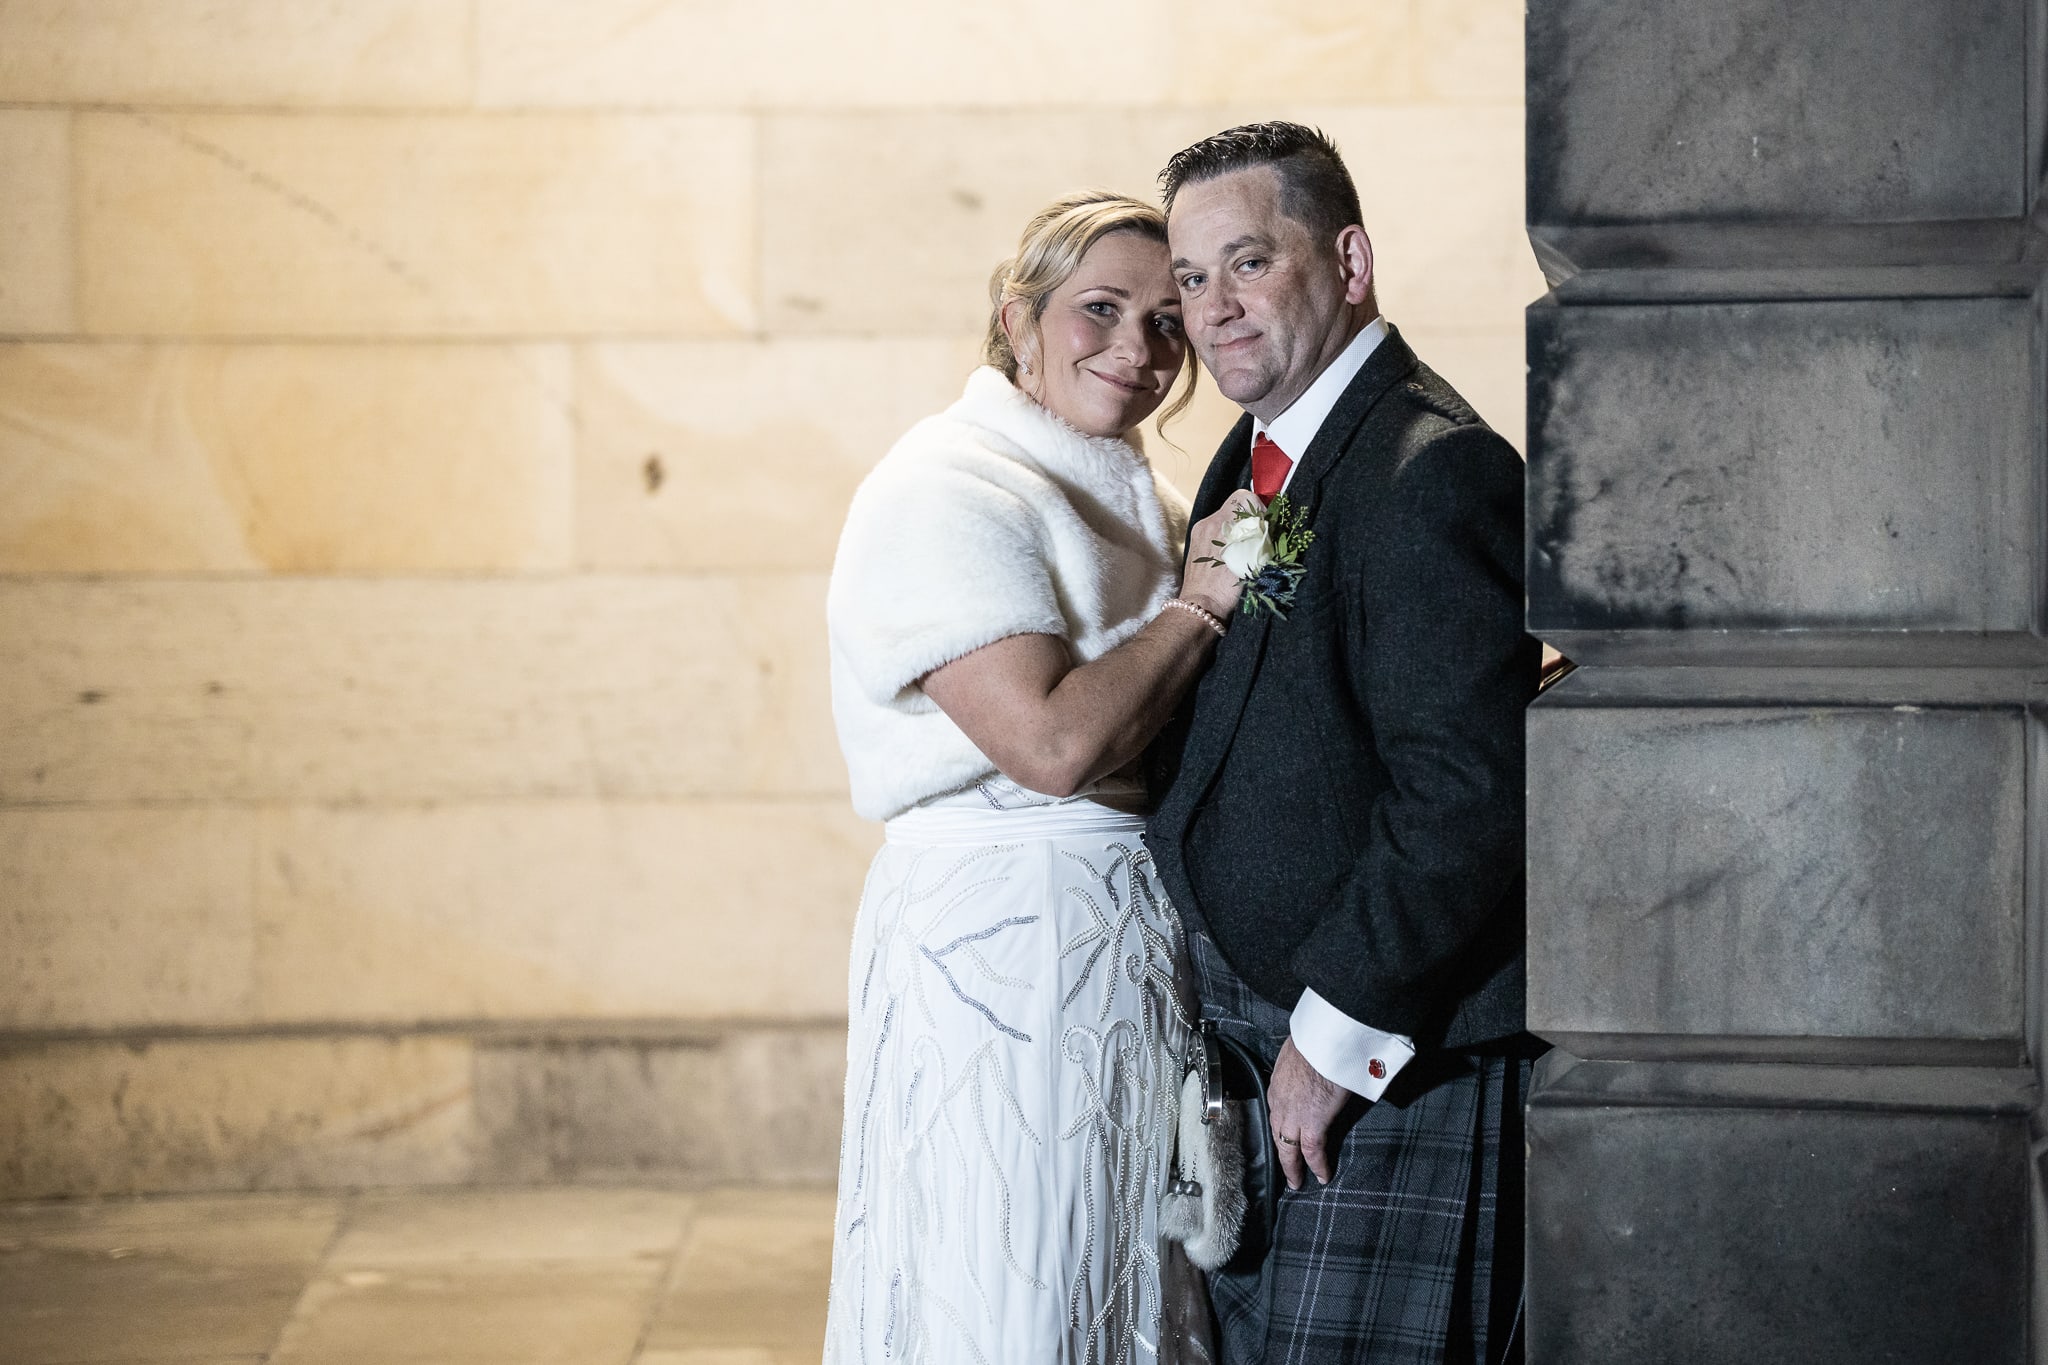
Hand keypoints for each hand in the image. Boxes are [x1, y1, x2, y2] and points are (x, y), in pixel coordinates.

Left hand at [1179, 489, 1262, 620]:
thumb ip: (1261, 536)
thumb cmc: (1230, 589)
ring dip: (1236, 527)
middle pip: (1234, 506)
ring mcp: (1199, 531)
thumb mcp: (1255, 561)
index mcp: (1224, 524)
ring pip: (1224, 517)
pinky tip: (1229, 554)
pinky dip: (1225, 535)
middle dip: (1248, 517)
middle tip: (1255, 536)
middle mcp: (1209, 522)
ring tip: (1242, 547)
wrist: (1202, 606)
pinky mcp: (1194, 540)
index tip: (1263, 525)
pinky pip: (1214, 528)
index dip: (1257, 507)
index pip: (1244, 496)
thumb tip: (1268, 524)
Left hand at [1269, 1036, 1352, 1188]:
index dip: (1280, 1126)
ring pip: (1288, 1147)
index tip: (1284, 1134)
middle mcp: (1279, 1101)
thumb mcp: (1300, 1052)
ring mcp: (1293, 1115)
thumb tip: (1313, 1065)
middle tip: (1285, 1169)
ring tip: (1297, 1180)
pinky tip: (1321, 1176)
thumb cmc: (1317, 1040)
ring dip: (1293, 1166)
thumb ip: (1302, 1065)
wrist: (1324, 1040)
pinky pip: (1312, 1151)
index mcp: (1277, 1083)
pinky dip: (1317, 1166)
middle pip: (1276, 1133)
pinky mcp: (1312, 1123)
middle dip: (1280, 1153)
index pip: (1275, 1111)